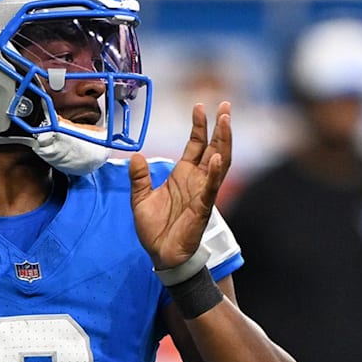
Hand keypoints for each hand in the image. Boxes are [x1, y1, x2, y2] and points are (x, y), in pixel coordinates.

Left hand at [130, 101, 231, 268]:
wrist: (160, 255)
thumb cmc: (154, 228)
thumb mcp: (140, 198)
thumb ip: (139, 177)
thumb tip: (135, 156)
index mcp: (183, 175)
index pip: (196, 145)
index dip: (200, 126)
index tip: (200, 107)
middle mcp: (197, 181)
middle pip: (214, 148)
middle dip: (221, 128)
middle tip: (226, 106)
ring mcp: (202, 193)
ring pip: (220, 163)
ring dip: (224, 142)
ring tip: (226, 122)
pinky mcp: (202, 208)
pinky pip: (212, 188)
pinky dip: (216, 172)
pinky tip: (218, 157)